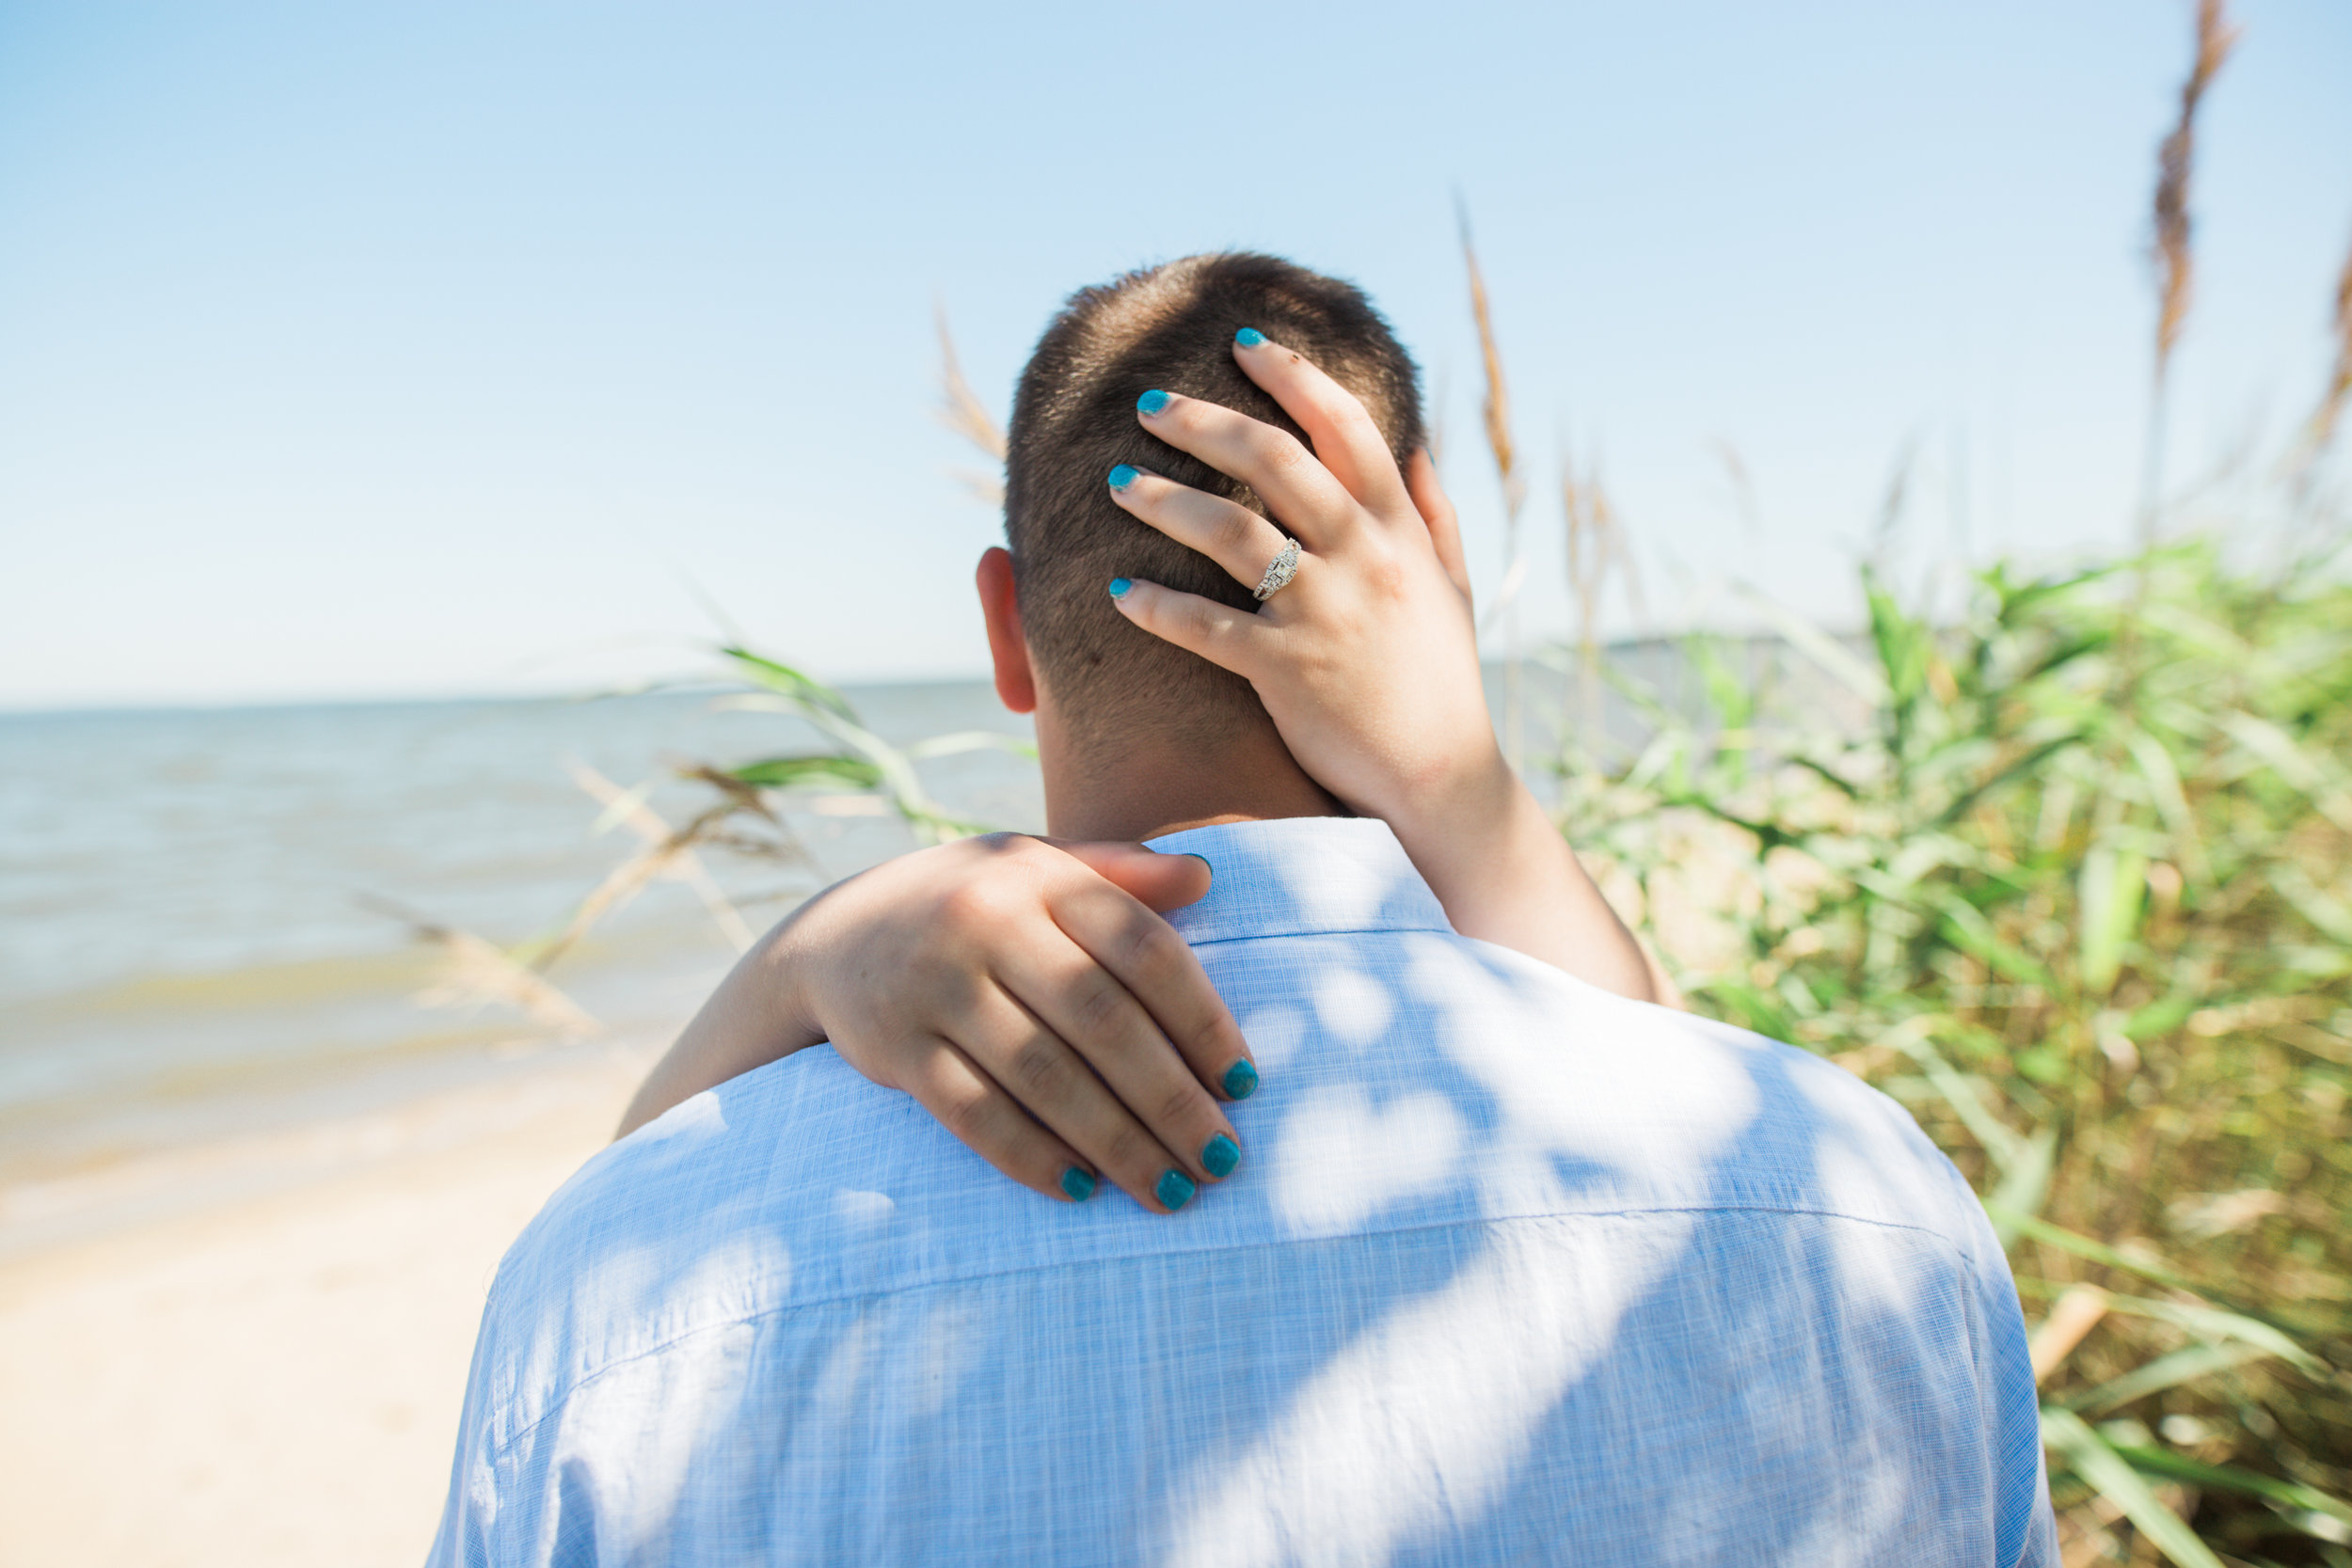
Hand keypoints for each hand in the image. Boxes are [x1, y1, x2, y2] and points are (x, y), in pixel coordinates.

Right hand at [617, 835, 1255, 1213]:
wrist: (835, 936)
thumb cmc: (972, 904)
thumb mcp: (1037, 868)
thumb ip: (1120, 874)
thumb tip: (1209, 877)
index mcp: (1039, 876)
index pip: (1142, 948)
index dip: (1202, 1019)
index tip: (1245, 1084)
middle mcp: (986, 922)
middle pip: (1100, 1019)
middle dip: (1169, 1099)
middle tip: (1222, 1160)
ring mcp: (936, 985)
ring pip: (1042, 1074)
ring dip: (1115, 1142)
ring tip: (1170, 1191)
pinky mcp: (895, 1046)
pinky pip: (971, 1111)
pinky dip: (1028, 1155)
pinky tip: (1081, 1190)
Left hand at [1108, 347, 1490, 833]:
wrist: (1442, 775)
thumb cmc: (1441, 679)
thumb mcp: (1453, 585)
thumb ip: (1433, 512)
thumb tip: (1413, 445)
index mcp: (1398, 529)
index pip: (1344, 426)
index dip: (1293, 376)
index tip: (1244, 343)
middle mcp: (1362, 557)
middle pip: (1274, 461)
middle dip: (1204, 421)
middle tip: (1149, 400)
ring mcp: (1323, 612)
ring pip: (1231, 532)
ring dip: (1166, 499)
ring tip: (1117, 481)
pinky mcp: (1286, 671)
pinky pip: (1206, 627)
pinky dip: (1157, 606)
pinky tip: (1117, 591)